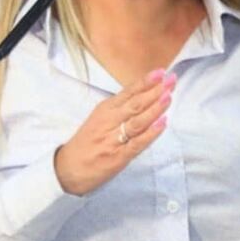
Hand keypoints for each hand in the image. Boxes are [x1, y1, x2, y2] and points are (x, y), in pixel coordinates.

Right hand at [54, 69, 175, 195]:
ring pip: (137, 121)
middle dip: (155, 91)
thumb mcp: (100, 118)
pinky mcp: (118, 157)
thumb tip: (148, 94)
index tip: (161, 72)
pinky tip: (162, 123)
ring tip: (168, 97)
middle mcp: (109, 122)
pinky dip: (150, 133)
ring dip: (154, 108)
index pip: (128, 93)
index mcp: (105, 110)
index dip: (145, 82)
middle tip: (172, 81)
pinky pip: (137, 143)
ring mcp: (113, 139)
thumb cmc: (88, 142)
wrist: (67, 169)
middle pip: (135, 104)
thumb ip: (122, 107)